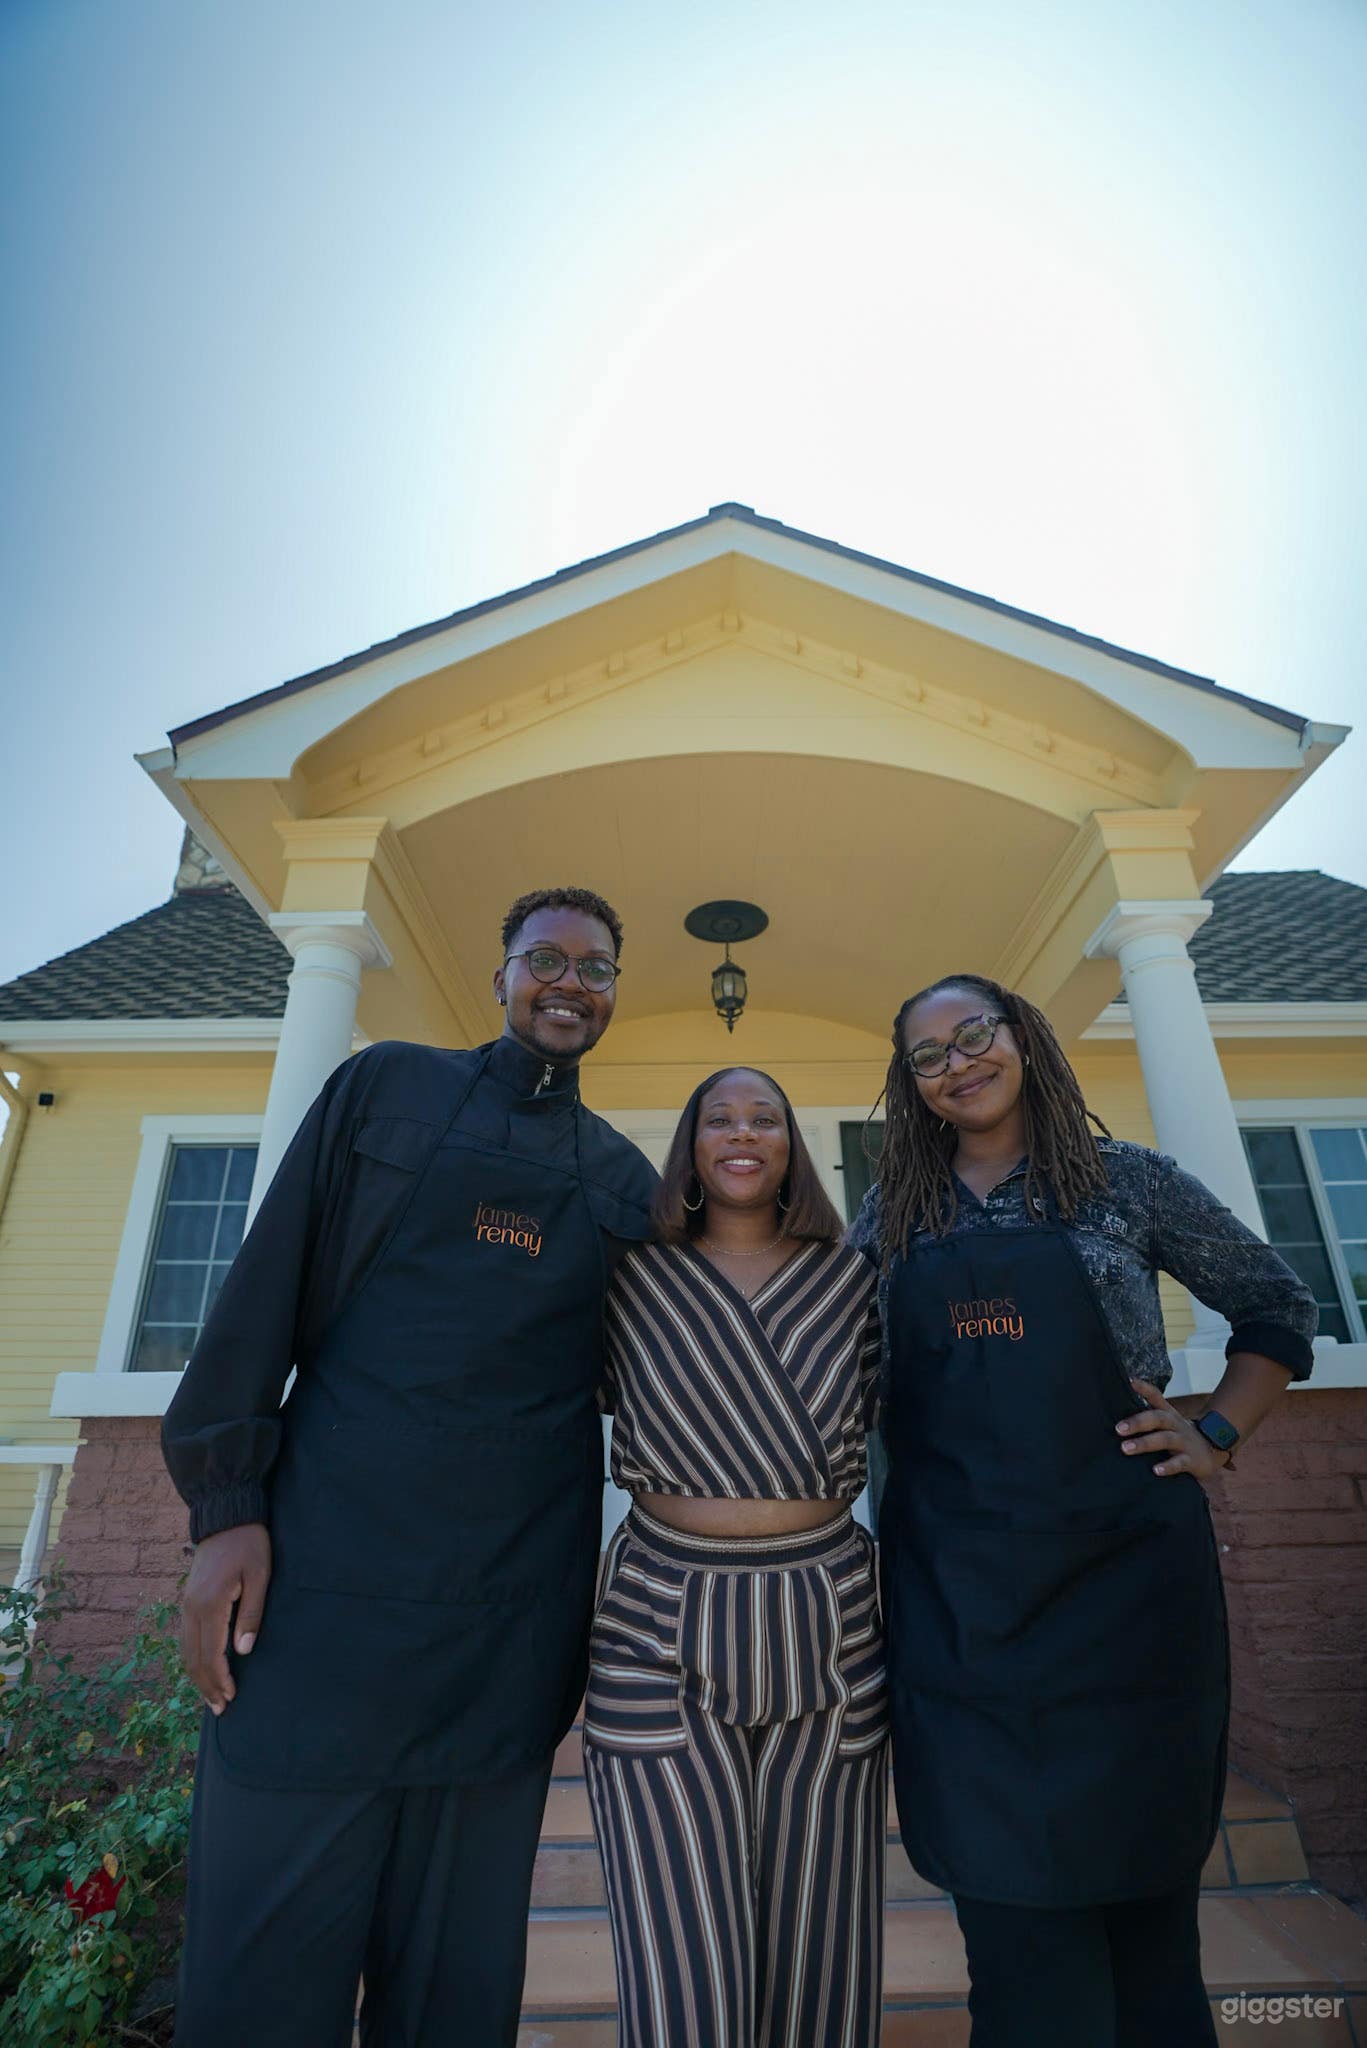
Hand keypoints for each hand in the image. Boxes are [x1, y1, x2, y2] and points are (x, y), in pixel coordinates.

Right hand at [180, 1523, 271, 1713]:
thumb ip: (251, 1614)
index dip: (220, 1680)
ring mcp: (186, 1605)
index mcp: (209, 1605)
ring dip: (197, 1676)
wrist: (226, 1517)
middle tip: (221, 1709)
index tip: (231, 1699)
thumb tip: (243, 1652)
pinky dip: (193, 1659)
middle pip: (194, 1658)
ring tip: (211, 1697)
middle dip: (206, 1686)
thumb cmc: (249, 1544)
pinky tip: (203, 1669)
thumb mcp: (259, 1576)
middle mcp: (191, 1609)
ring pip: (186, 1651)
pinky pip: (186, 1638)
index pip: (211, 1654)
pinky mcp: (187, 1600)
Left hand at [1116, 1380, 1229, 1479]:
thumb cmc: (1180, 1436)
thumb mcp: (1167, 1422)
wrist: (1212, 1451)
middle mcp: (1176, 1425)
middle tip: (1118, 1429)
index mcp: (1168, 1414)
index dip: (1144, 1388)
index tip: (1130, 1381)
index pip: (1156, 1396)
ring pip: (1165, 1439)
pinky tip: (1156, 1470)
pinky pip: (1180, 1463)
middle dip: (1137, 1422)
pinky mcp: (1191, 1460)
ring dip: (1144, 1443)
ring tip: (1126, 1448)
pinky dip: (1168, 1466)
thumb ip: (1147, 1416)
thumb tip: (1117, 1416)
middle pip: (1157, 1418)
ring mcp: (1184, 1442)